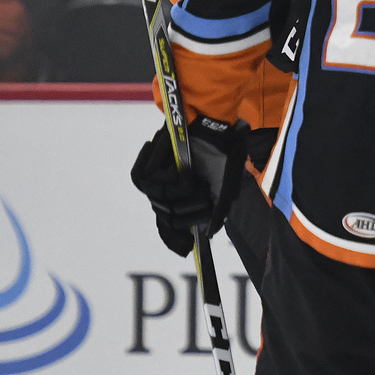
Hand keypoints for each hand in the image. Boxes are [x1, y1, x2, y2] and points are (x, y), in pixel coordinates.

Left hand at [130, 118, 246, 255]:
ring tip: (195, 177)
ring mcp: (157, 179)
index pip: (170, 227)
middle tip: (204, 193)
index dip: (175, 239)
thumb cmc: (222, 155)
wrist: (215, 127)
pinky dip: (168, 176)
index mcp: (185, 199)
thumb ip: (218, 210)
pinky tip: (180, 167)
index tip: (186, 248)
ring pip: (159, 200)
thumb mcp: (226, 187)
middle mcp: (168, 193)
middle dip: (189, 209)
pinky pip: (149, 181)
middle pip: (167, 216)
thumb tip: (210, 233)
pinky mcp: (149, 165)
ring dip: (182, 191)